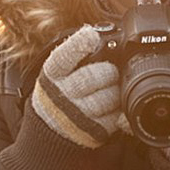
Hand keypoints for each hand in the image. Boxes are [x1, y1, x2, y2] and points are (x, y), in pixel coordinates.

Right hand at [31, 25, 121, 147]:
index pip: (63, 57)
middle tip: (110, 71)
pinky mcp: (93, 132)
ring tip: (111, 88)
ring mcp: (76, 116)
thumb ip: (74, 57)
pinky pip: (116, 116)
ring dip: (116, 91)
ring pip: (107, 97)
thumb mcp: (58, 74)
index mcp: (52, 75)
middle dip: (108, 71)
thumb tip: (98, 35)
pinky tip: (112, 105)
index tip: (91, 35)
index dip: (78, 44)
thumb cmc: (59, 94)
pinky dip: (120, 109)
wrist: (49, 134)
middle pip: (91, 77)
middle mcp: (61, 95)